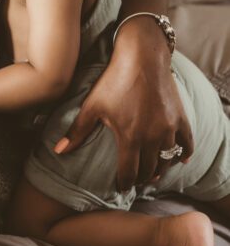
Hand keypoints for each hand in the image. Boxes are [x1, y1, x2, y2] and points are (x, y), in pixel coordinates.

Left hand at [54, 19, 192, 189]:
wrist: (142, 57)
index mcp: (130, 137)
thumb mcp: (92, 106)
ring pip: (168, 160)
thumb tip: (58, 151)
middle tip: (136, 181)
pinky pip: (187, 144)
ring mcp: (169, 128)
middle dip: (141, 178)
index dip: (124, 183)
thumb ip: (77, 131)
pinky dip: (184, 155)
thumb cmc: (114, 80)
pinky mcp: (181, 118)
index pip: (129, 173)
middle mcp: (153, 137)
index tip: (121, 187)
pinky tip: (179, 160)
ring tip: (153, 174)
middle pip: (149, 170)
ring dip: (160, 169)